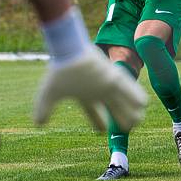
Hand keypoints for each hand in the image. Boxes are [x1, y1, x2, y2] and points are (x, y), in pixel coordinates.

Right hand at [33, 46, 147, 131]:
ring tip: (138, 121)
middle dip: (120, 119)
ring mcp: (107, 84)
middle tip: (127, 129)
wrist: (66, 49)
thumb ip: (43, 108)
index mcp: (85, 95)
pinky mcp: (114, 76)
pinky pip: (130, 90)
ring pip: (125, 101)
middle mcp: (99, 90)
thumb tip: (36, 124)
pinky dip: (136, 98)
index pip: (94, 112)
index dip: (99, 124)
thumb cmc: (59, 70)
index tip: (102, 131)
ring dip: (131, 112)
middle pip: (114, 108)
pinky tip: (143, 105)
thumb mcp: (49, 92)